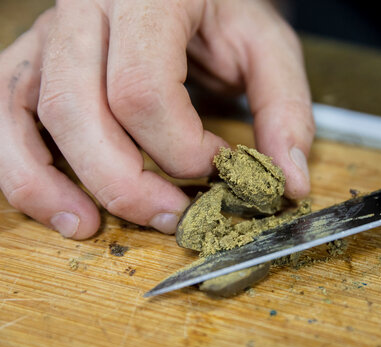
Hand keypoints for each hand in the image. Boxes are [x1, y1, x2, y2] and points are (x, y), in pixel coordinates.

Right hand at [0, 0, 313, 238]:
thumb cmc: (223, 12)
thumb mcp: (267, 48)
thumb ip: (284, 111)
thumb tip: (287, 182)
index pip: (143, 91)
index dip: (181, 148)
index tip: (221, 167)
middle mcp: (86, 12)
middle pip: (80, 111)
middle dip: (127, 183)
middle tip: (173, 217)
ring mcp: (50, 36)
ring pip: (32, 117)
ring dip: (57, 185)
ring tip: (91, 226)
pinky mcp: (32, 62)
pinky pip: (5, 119)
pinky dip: (23, 172)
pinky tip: (60, 207)